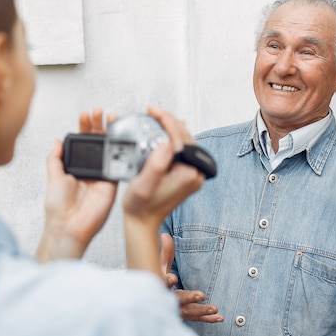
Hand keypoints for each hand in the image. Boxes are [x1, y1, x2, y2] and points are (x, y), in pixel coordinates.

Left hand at [36, 109, 117, 261]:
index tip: (85, 115)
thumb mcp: (53, 176)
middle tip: (99, 112)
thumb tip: (56, 141)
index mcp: (76, 167)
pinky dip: (120, 151)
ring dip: (111, 133)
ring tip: (110, 118)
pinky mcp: (112, 183)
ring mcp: (102, 175)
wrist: (69, 225)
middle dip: (99, 125)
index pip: (82, 142)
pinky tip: (119, 138)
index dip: (85, 127)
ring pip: (109, 149)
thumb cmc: (58, 207)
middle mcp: (90, 169)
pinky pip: (118, 164)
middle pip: (98, 142)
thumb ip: (55, 158)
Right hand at [123, 107, 203, 226]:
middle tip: (153, 112)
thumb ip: (156, 164)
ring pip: (185, 142)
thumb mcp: (144, 184)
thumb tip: (166, 143)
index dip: (166, 120)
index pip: (180, 137)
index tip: (153, 111)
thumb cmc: (141, 207)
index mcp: (188, 174)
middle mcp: (195, 174)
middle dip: (169, 121)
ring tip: (156, 118)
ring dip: (171, 128)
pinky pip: (182, 151)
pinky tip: (164, 133)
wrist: (143, 223)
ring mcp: (192, 175)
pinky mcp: (186, 175)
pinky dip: (172, 139)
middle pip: (185, 137)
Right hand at [160, 234, 223, 322]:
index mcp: (160, 285)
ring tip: (214, 309)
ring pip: (189, 312)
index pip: (162, 283)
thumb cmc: (158, 278)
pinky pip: (197, 318)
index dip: (167, 280)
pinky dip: (208, 318)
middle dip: (189, 298)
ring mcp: (176, 309)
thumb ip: (165, 252)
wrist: (152, 300)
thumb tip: (165, 235)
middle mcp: (168, 299)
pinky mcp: (184, 315)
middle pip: (177, 299)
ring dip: (202, 311)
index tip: (173, 278)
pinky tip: (219, 317)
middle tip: (201, 295)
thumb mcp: (160, 265)